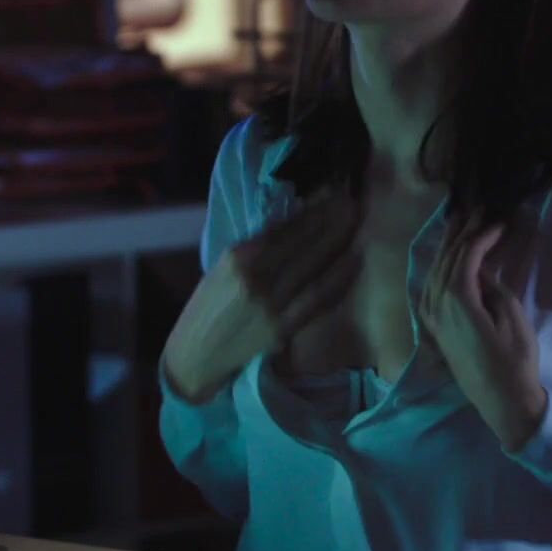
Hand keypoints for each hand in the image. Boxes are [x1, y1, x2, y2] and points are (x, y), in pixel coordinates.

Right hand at [164, 191, 363, 403]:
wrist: (195, 356)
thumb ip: (254, 248)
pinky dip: (338, 278)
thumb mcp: (222, 268)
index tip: (332, 194)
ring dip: (338, 243)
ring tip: (356, 223)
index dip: (312, 211)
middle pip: (303, 244)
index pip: (283, 228)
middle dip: (331, 221)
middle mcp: (256, 277)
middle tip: (353, 202)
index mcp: (238, 257)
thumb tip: (294, 223)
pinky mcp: (283, 328)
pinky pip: (317, 299)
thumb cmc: (207, 307)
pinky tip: (354, 261)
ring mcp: (272, 304)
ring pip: (314, 268)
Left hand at [418, 208, 545, 451]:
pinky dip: (440, 267)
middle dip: (462, 233)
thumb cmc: (514, 358)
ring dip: (448, 247)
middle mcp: (436, 304)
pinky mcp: (433, 327)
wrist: (502, 400)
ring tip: (460, 224)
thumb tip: (479, 269)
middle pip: (446, 258)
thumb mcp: (511, 315)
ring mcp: (430, 317)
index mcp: (456, 299)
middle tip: (477, 211)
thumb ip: (491, 285)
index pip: (466, 255)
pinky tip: (446, 259)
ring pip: (435, 270)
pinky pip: (431, 286)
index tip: (499, 221)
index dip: (482, 235)